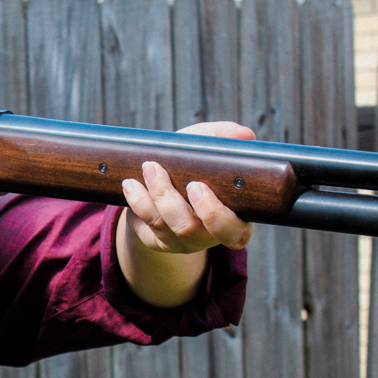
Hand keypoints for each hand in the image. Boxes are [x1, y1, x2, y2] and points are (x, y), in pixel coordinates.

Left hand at [121, 121, 254, 253]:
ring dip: (159, 194)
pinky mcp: (161, 241)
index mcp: (233, 218)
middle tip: (184, 181)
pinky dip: (139, 201)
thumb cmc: (191, 169)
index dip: (216, 216)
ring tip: (150, 167)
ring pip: (170, 226)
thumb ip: (223, 140)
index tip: (197, 186)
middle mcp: (208, 236)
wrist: (162, 191)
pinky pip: (150, 225)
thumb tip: (246, 135)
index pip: (234, 232)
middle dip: (182, 206)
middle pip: (196, 233)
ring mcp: (184, 242)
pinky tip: (131, 184)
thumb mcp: (205, 151)